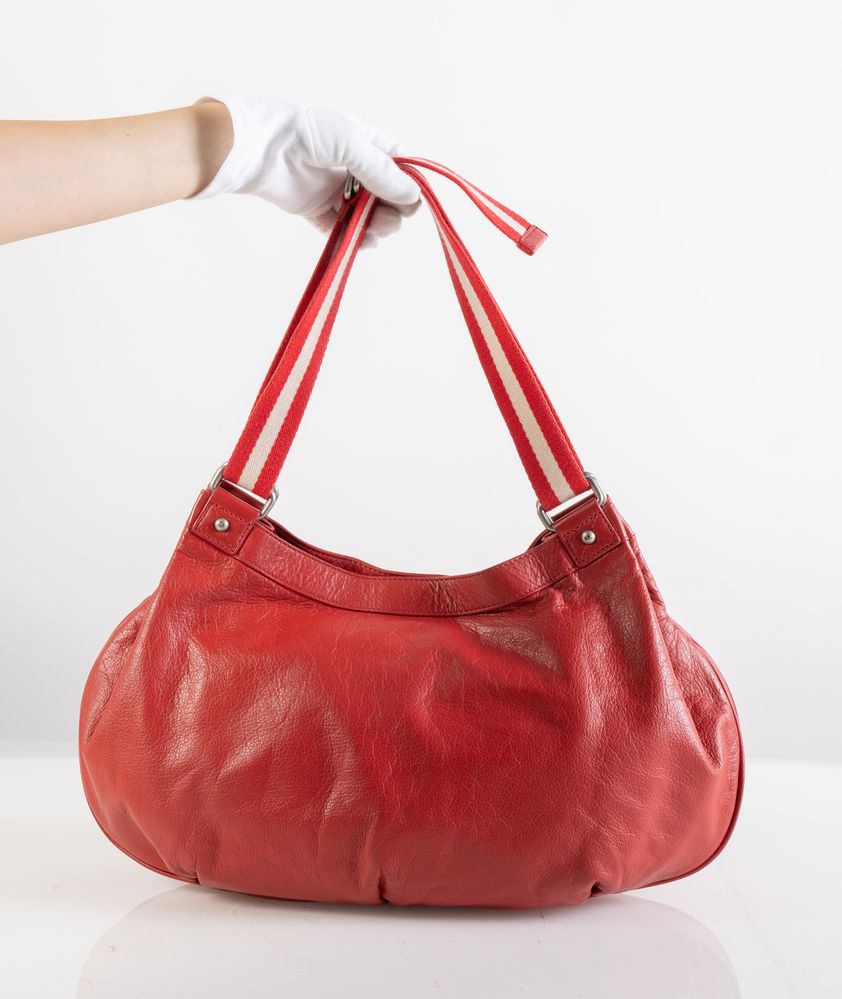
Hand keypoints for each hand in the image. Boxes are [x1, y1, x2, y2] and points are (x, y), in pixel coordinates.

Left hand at [190, 97, 419, 245]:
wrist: (257, 148)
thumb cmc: (304, 133)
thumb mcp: (351, 144)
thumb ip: (382, 172)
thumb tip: (412, 196)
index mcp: (362, 142)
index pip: (395, 164)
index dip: (407, 182)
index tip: (414, 201)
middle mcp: (350, 165)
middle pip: (383, 194)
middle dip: (392, 209)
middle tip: (391, 220)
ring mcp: (333, 188)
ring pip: (364, 214)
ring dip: (375, 225)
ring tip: (376, 230)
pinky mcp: (315, 209)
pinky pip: (340, 228)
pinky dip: (352, 237)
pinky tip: (361, 241)